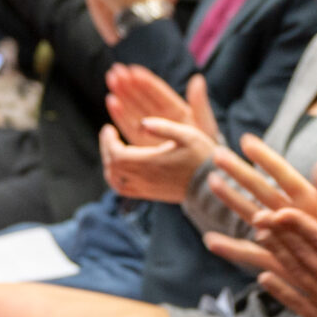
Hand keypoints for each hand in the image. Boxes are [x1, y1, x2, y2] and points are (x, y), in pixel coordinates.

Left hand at [99, 71, 220, 200]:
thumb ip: (164, 127)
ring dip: (109, 163)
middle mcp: (145, 178)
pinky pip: (122, 189)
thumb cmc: (202, 157)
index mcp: (151, 162)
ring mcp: (145, 188)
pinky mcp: (149, 194)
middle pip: (112, 166)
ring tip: (113, 149)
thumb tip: (142, 121)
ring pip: (114, 179)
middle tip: (109, 134)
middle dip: (106, 148)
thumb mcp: (188, 135)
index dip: (108, 141)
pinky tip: (119, 167)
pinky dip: (114, 178)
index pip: (116, 154)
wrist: (211, 186)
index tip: (109, 127)